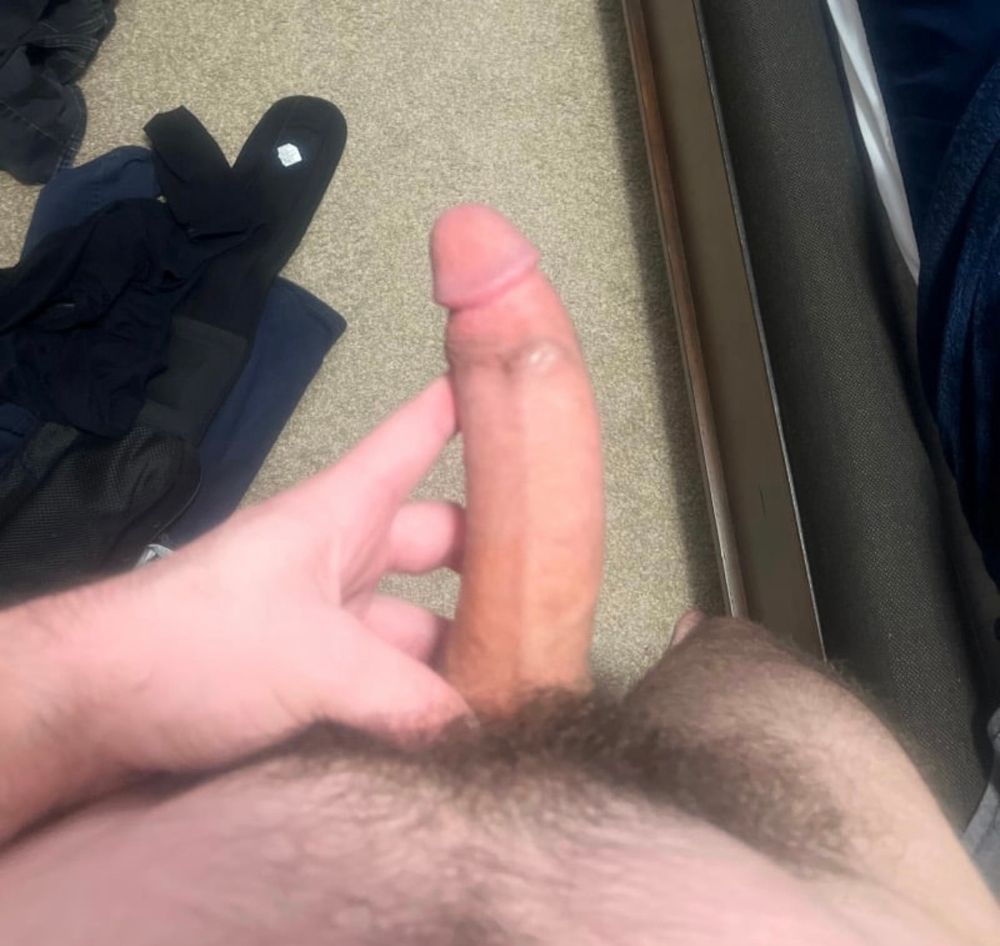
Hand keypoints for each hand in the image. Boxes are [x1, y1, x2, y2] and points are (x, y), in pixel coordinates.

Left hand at [0, 204, 606, 840]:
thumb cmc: (198, 643)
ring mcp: (330, 619)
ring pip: (418, 620)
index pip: (416, 436)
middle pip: (437, 541)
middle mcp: (342, 557)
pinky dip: (426, 700)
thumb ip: (405, 695)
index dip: (468, 405)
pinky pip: (390, 679)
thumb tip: (486, 736)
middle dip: (492, 563)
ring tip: (527, 686)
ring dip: (461, 650)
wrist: (94, 709)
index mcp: (342, 512)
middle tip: (558, 598)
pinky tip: (468, 730)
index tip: (524, 387)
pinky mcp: (315, 677)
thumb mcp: (311, 658)